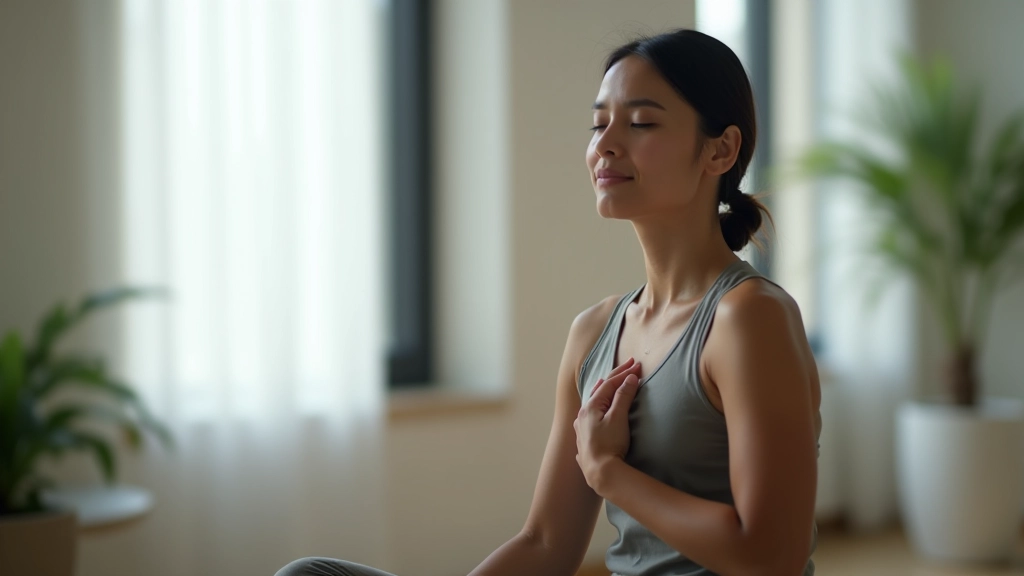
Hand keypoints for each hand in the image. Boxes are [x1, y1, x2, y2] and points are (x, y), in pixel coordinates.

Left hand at [574, 357, 641, 492]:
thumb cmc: (609, 444)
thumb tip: (630, 379)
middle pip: (600, 390)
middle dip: (616, 377)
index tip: (637, 365)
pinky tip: (594, 409)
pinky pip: (590, 415)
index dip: (624, 373)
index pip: (609, 383)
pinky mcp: (584, 439)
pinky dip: (596, 405)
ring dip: (602, 390)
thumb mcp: (618, 418)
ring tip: (605, 381)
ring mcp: (581, 427)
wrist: (600, 472)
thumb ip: (623, 397)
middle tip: (629, 365)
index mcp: (590, 407)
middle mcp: (582, 414)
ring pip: (592, 402)